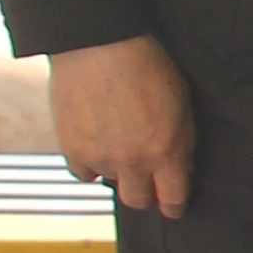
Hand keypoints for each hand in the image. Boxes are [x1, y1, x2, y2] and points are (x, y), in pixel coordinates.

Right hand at [48, 36, 196, 216]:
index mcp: (166, 151)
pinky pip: (83, 173)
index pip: (173, 198)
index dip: (174, 206)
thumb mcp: (181, 103)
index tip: (172, 207)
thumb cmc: (146, 66)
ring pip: (111, 182)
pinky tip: (96, 146)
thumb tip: (179, 169)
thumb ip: (181, 141)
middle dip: (146, 194)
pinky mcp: (72, 149)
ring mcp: (100, 157)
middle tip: (146, 181)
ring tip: (118, 144)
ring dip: (117, 171)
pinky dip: (90, 165)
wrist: (100, 45)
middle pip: (138, 200)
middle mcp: (132, 162)